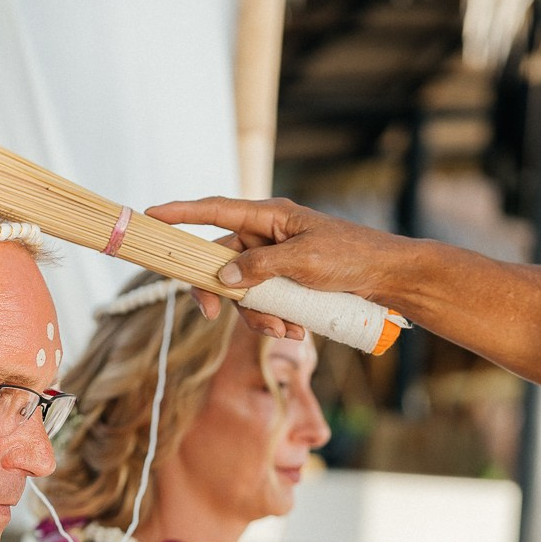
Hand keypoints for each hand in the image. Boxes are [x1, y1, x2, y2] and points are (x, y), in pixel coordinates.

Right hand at [145, 197, 417, 340]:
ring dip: (257, 315)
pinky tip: (296, 331)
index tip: (150, 217)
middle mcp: (268, 234)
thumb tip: (223, 277)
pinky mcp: (288, 282)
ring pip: (244, 290)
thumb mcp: (303, 261)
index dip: (181, 213)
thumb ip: (260, 267)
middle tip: (214, 316)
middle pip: (222, 261)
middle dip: (223, 294)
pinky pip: (265, 302)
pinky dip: (274, 319)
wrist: (390, 278)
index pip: (215, 211)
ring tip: (286, 331)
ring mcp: (277, 259)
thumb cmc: (352, 258)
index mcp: (270, 216)